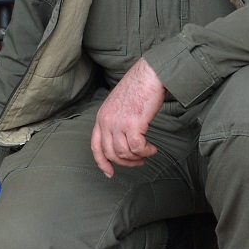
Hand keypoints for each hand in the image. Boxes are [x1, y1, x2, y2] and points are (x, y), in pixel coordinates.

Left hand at [91, 57, 165, 176]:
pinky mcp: (133, 124)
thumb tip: (122, 140)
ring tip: (147, 152)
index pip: (96, 146)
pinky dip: (145, 152)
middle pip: (110, 153)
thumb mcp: (118, 105)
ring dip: (137, 157)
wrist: (150, 75)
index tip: (109, 173)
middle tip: (138, 162)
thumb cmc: (138, 88)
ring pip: (124, 153)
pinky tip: (152, 149)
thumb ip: (115, 121)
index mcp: (101, 118)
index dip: (101, 162)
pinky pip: (137, 148)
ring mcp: (118, 123)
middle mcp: (106, 122)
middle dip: (125, 163)